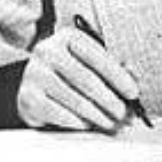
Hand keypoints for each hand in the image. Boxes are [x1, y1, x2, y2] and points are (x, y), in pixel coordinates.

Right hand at [17, 27, 138, 130]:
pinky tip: (88, 124)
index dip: (119, 77)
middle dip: (110, 100)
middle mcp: (48, 51)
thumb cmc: (68, 70)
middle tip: (123, 114)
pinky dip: (78, 122)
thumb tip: (133, 75)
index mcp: (68, 37)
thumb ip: (113, 65)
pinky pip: (59, 114)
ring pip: (75, 100)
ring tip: (111, 122)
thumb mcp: (88, 60)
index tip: (133, 93)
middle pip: (87, 80)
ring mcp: (35, 74)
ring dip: (98, 115)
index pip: (98, 57)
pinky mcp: (28, 97)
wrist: (32, 82)